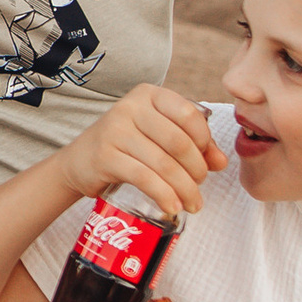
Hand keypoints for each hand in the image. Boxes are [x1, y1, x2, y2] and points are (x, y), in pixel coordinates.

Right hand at [59, 84, 226, 220]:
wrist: (80, 161)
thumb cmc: (126, 146)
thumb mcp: (157, 137)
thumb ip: (191, 144)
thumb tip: (221, 162)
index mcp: (148, 95)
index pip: (189, 114)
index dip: (205, 141)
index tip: (207, 162)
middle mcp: (130, 107)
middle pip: (178, 141)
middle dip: (196, 170)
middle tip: (199, 187)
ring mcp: (115, 130)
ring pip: (163, 163)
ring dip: (184, 188)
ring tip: (192, 204)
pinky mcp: (106, 156)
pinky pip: (144, 178)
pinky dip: (163, 195)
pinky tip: (172, 206)